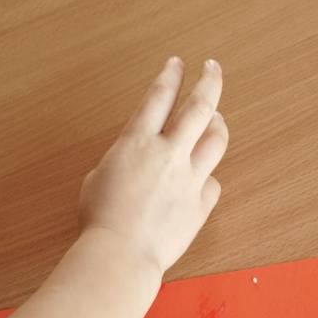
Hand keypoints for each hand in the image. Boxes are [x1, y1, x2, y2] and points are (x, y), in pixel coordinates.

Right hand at [79, 57, 227, 274]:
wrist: (121, 254)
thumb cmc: (101, 220)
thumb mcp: (99, 177)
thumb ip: (125, 160)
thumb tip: (139, 160)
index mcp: (136, 142)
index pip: (159, 97)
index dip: (171, 76)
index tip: (178, 63)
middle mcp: (167, 154)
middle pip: (198, 107)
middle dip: (209, 82)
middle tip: (213, 69)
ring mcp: (188, 179)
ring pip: (215, 140)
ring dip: (218, 124)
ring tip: (217, 119)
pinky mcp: (200, 205)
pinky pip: (213, 183)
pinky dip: (208, 178)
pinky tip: (203, 178)